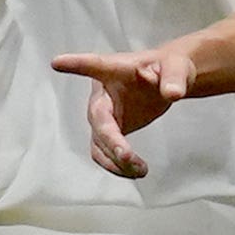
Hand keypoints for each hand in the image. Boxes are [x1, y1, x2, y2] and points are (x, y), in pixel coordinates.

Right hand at [51, 42, 202, 177]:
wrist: (167, 81)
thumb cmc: (167, 68)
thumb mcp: (177, 67)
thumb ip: (174, 78)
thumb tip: (173, 94)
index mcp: (115, 69)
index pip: (94, 65)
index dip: (75, 64)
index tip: (57, 62)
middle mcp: (103, 94)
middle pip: (98, 118)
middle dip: (110, 140)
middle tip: (127, 156)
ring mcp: (103, 114)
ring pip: (99, 142)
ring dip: (115, 159)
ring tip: (140, 170)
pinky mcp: (108, 131)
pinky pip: (104, 152)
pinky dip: (116, 166)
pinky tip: (134, 171)